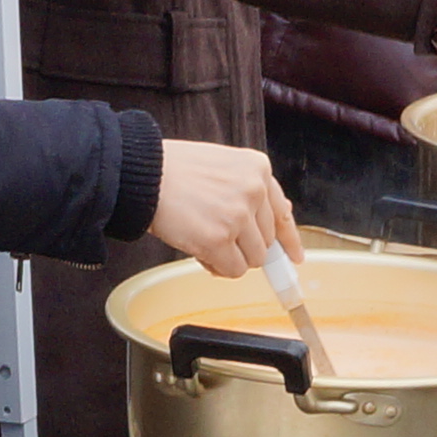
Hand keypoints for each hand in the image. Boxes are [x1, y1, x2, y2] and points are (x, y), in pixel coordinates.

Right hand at [146, 140, 295, 277]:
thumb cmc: (174, 170)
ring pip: (253, 259)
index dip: (289, 240)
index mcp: (257, 168)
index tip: (294, 256)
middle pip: (266, 241)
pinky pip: (233, 270)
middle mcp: (253, 190)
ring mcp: (238, 216)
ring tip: (203, 239)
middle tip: (217, 239)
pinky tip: (200, 251)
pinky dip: (217, 268)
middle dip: (244, 246)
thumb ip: (250, 189)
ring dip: (230, 257)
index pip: (282, 212)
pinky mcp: (219, 239)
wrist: (142, 173)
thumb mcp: (223, 166)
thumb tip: (280, 214)